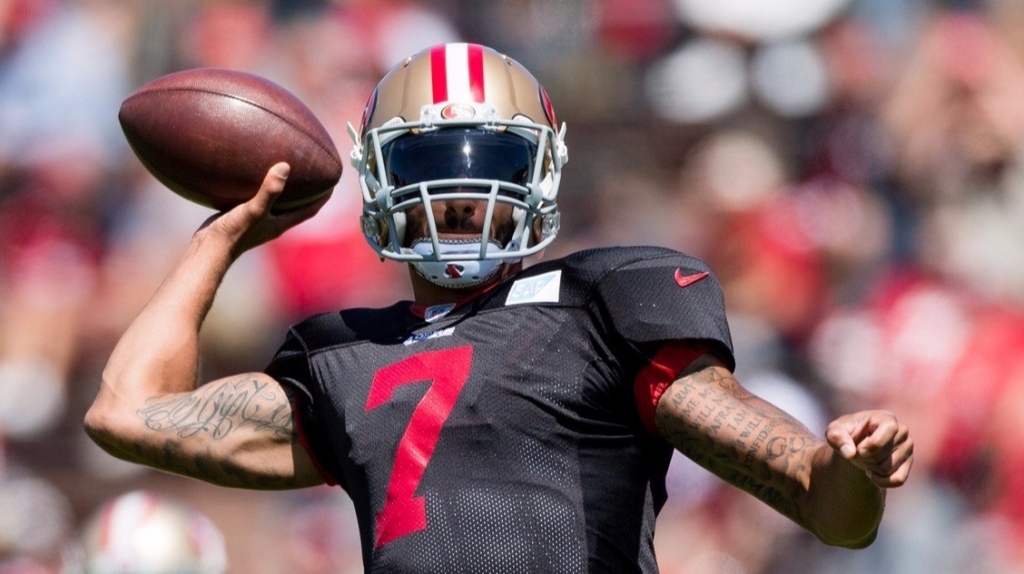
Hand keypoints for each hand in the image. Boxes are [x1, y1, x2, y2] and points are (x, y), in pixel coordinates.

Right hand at [199, 162, 330, 256]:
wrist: (208, 250)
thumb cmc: (233, 234)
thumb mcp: (254, 210)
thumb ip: (269, 191)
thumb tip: (285, 167)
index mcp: (281, 223)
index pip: (309, 210)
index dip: (323, 198)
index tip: (332, 183)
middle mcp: (272, 223)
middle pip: (296, 206)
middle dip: (305, 191)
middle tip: (312, 172)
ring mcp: (256, 221)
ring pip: (275, 202)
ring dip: (282, 189)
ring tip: (283, 169)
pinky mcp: (241, 217)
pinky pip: (255, 199)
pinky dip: (258, 188)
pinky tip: (250, 175)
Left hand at [826, 410, 913, 487]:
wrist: (855, 445)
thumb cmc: (845, 434)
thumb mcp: (834, 431)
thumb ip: (837, 438)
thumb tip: (849, 453)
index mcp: (886, 418)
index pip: (890, 429)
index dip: (873, 443)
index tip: (859, 449)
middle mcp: (901, 431)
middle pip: (884, 454)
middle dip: (866, 458)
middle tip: (860, 451)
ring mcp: (907, 448)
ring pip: (888, 468)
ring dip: (871, 468)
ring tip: (866, 459)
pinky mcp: (907, 464)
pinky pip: (898, 480)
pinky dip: (881, 482)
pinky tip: (872, 474)